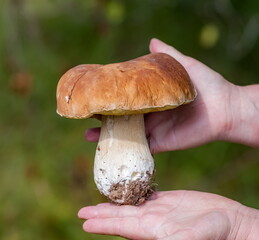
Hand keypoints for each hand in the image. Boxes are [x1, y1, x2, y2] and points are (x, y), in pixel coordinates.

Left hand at [78, 190, 257, 239]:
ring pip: (129, 206)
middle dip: (101, 215)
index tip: (85, 222)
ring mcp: (158, 210)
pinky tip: (123, 192)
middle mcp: (152, 221)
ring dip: (112, 205)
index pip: (122, 227)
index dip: (103, 224)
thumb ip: (176, 239)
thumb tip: (159, 239)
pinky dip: (131, 194)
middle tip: (82, 212)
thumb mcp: (192, 237)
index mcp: (154, 230)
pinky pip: (144, 196)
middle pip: (121, 217)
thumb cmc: (215, 233)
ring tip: (97, 203)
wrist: (228, 222)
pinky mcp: (166, 201)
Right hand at [86, 38, 254, 152]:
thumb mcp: (184, 66)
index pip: (128, 99)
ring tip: (87, 135)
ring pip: (126, 135)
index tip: (95, 96)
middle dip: (104, 118)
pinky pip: (140, 148)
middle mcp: (150, 115)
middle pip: (122, 118)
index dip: (112, 98)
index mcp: (153, 99)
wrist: (224, 109)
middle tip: (85, 116)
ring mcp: (154, 130)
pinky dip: (124, 149)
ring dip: (107, 136)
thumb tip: (151, 41)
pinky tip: (108, 149)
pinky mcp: (161, 143)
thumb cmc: (206, 85)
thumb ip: (167, 56)